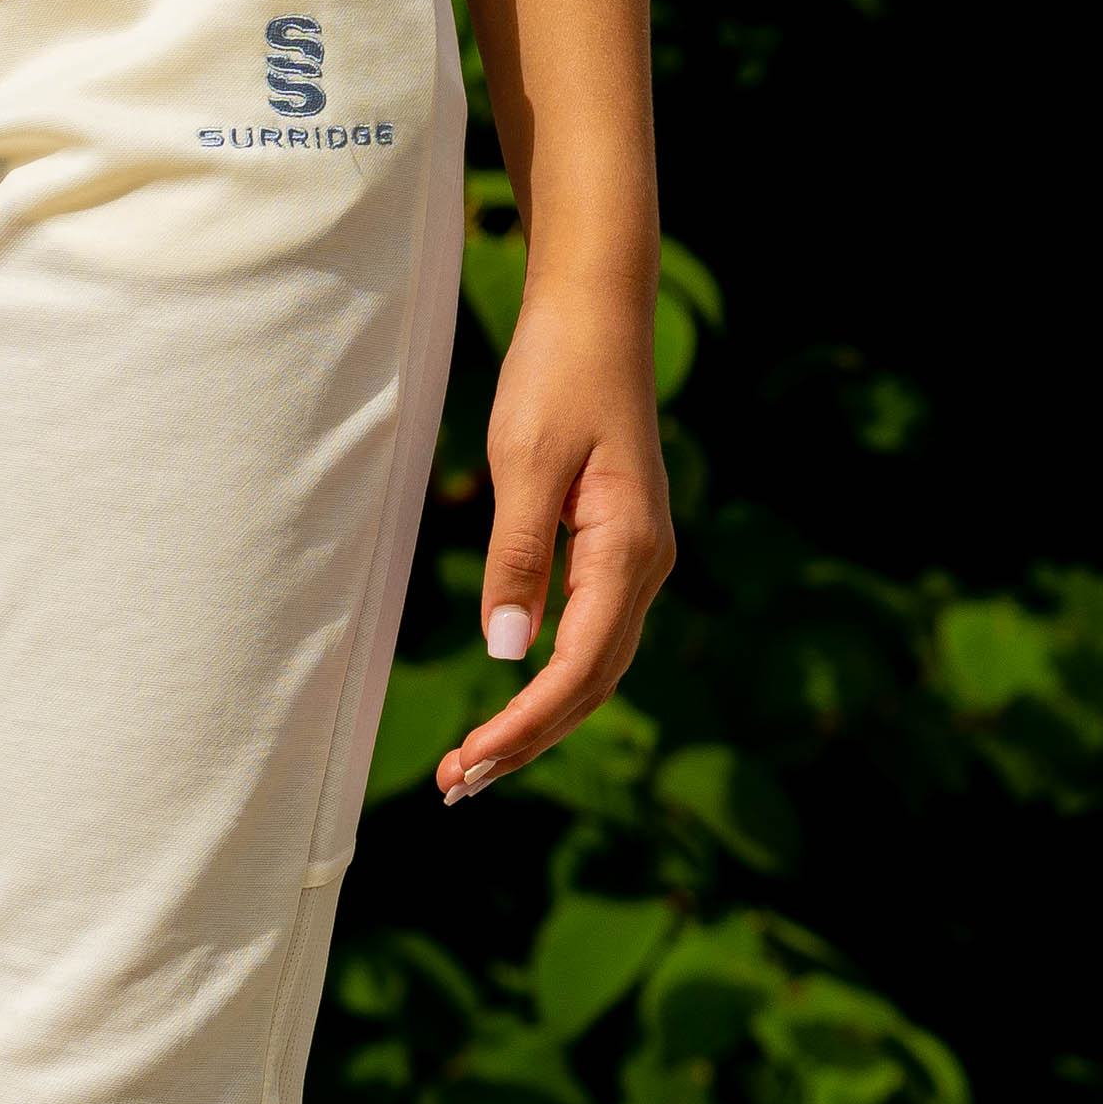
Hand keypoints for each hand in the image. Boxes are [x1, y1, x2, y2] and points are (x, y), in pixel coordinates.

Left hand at [434, 292, 677, 801]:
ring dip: (539, 722)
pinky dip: (549, 683)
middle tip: (458, 788)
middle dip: (528, 741)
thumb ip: (518, 555)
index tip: (471, 762)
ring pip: (594, 668)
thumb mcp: (525, 460)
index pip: (579, 666)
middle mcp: (644, 565)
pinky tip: (512, 709)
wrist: (596, 314)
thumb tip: (507, 650)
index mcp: (628, 548)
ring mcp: (634, 560)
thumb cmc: (558, 375)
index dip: (525, 724)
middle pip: (591, 684)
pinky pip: (590, 637)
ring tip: (476, 767)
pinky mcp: (614, 550)